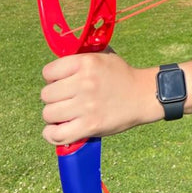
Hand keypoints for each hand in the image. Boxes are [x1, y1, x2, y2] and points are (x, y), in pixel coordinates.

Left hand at [41, 52, 161, 145]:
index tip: (62, 83)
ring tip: (67, 113)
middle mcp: (85, 83)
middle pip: (46, 95)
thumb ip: (80, 58)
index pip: (48, 72)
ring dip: (55, 115)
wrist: (145, 95)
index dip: (53, 78)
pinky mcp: (90, 126)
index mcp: (87, 63)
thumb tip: (56, 66)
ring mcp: (87, 106)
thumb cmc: (122, 76)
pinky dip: (52, 134)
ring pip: (48, 114)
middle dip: (54, 98)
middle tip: (67, 99)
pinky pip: (56, 134)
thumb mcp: (103, 57)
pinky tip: (58, 129)